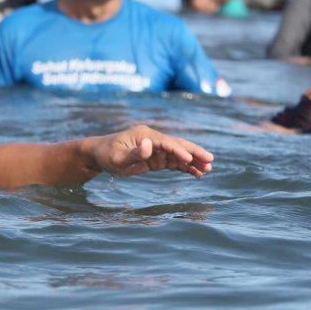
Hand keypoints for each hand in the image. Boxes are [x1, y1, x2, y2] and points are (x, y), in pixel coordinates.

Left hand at [90, 125, 213, 178]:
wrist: (100, 155)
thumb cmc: (107, 155)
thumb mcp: (117, 158)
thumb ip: (134, 153)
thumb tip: (149, 145)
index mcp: (145, 135)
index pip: (166, 142)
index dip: (178, 150)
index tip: (190, 159)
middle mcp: (153, 139)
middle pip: (177, 144)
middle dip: (194, 152)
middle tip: (210, 160)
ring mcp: (155, 148)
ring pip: (178, 154)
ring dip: (193, 161)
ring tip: (208, 169)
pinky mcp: (155, 158)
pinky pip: (173, 162)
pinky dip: (185, 167)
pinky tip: (197, 174)